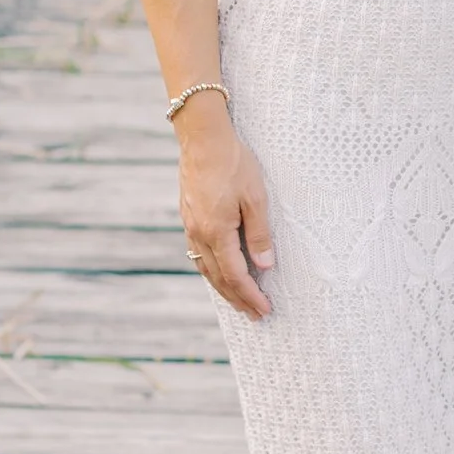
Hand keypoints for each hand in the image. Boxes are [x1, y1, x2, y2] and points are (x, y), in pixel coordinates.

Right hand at [177, 97, 274, 319]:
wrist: (202, 138)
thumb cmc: (234, 163)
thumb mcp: (256, 197)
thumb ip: (259, 234)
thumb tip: (265, 265)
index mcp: (216, 232)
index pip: (236, 275)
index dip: (250, 295)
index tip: (264, 309)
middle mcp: (199, 234)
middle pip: (218, 278)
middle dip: (237, 299)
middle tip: (254, 315)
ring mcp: (190, 226)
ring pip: (205, 268)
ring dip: (222, 288)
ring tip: (238, 301)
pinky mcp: (188, 217)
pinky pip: (198, 253)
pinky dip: (211, 270)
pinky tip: (219, 271)